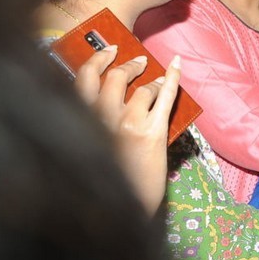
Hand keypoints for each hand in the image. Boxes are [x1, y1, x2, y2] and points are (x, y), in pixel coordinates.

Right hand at [74, 47, 177, 215]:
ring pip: (141, 88)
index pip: (84, 78)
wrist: (120, 209)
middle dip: (128, 65)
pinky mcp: (152, 132)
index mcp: (80, 120)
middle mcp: (101, 118)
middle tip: (138, 61)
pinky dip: (172, 78)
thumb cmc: (103, 179)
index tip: (108, 50)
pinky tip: (177, 65)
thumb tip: (106, 95)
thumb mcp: (87, 145)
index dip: (97, 59)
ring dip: (152, 80)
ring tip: (158, 79)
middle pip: (115, 77)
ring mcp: (128, 124)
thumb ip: (92, 121)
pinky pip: (165, 96)